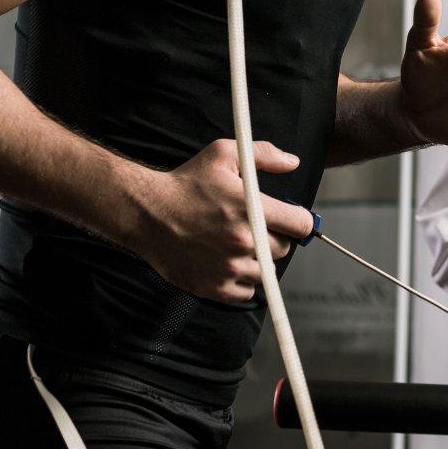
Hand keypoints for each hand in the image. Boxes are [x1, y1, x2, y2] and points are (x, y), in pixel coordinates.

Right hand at [123, 140, 315, 302]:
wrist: (145, 212)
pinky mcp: (214, 286)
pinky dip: (243, 282)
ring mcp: (229, 267)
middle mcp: (245, 241)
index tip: (290, 220)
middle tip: (255, 229)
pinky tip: (229, 264)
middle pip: (284, 249)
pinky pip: (246, 293)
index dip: (299, 221)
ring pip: (265, 272)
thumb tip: (292, 162)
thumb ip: (263, 155)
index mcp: (253, 210)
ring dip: (258, 261)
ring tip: (237, 245)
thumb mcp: (223, 155)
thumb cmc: (185, 183)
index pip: (301, 225)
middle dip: (274, 238)